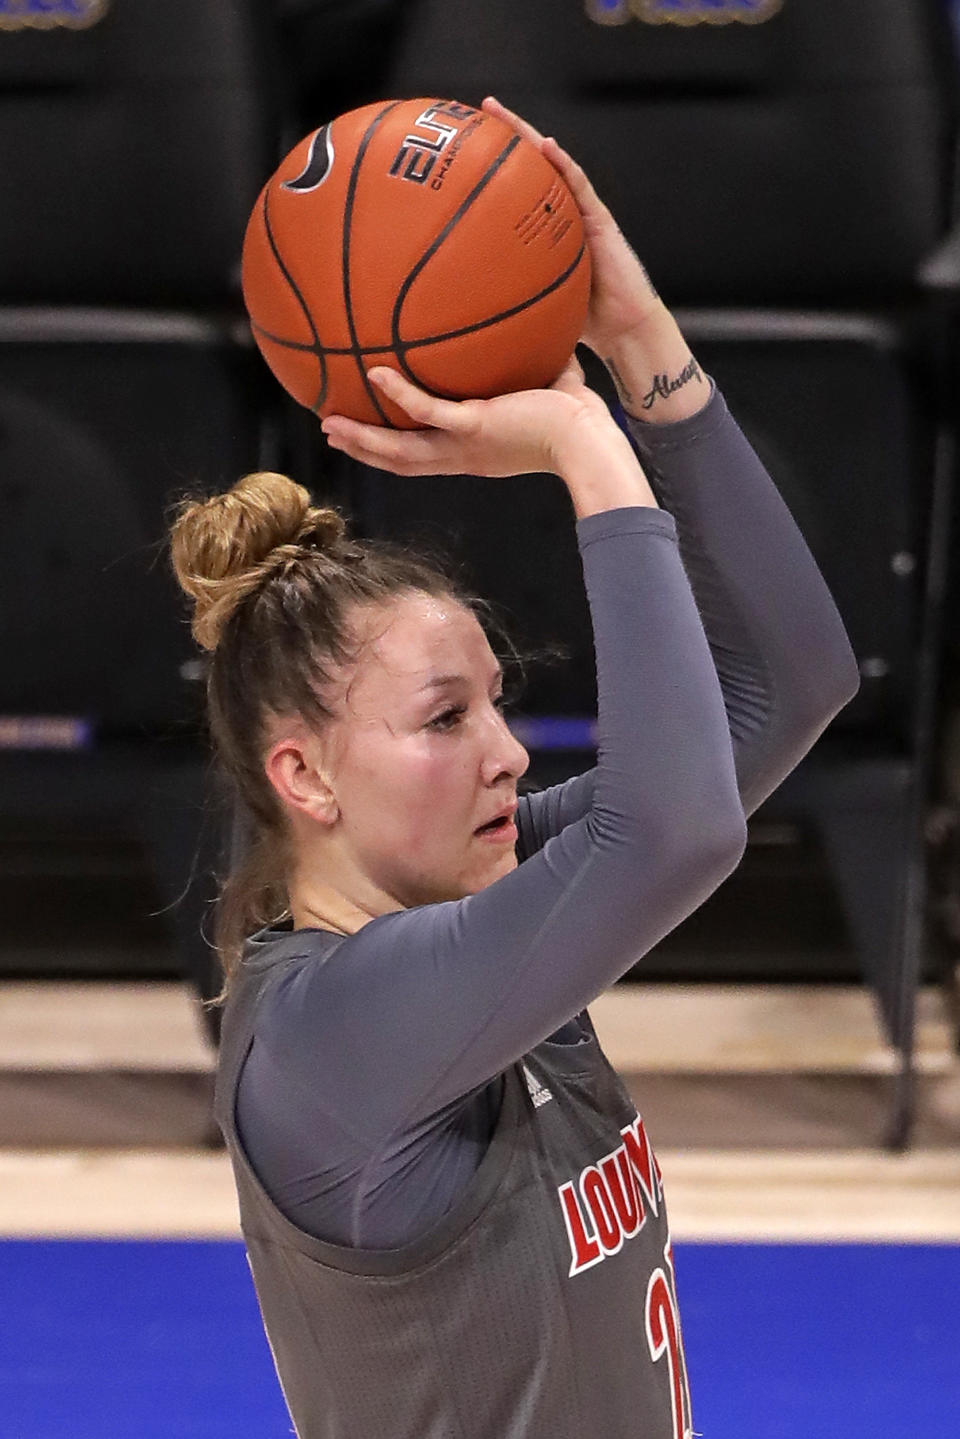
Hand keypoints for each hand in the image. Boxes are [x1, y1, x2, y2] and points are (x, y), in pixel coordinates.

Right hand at [321, 357, 627, 479]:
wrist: (589, 440)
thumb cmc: (577, 420)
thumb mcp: (542, 387)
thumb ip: (528, 362)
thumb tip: (532, 328)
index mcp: (474, 453)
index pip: (424, 456)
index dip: (391, 451)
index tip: (367, 438)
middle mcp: (464, 456)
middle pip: (400, 461)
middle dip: (364, 449)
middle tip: (332, 434)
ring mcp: (466, 444)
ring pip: (401, 449)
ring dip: (365, 438)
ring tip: (330, 423)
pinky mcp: (476, 427)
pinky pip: (428, 411)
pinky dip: (400, 393)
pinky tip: (375, 373)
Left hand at [481, 96, 663, 356]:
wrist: (624, 330)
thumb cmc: (581, 323)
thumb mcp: (534, 307)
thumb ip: (508, 296)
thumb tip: (462, 310)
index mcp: (542, 232)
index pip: (514, 192)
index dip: (491, 170)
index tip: (462, 150)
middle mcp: (561, 215)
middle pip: (530, 167)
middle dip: (506, 136)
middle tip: (480, 110)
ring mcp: (582, 213)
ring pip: (552, 165)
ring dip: (528, 136)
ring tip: (501, 113)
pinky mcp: (601, 219)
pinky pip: (579, 186)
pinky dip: (563, 164)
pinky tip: (546, 146)